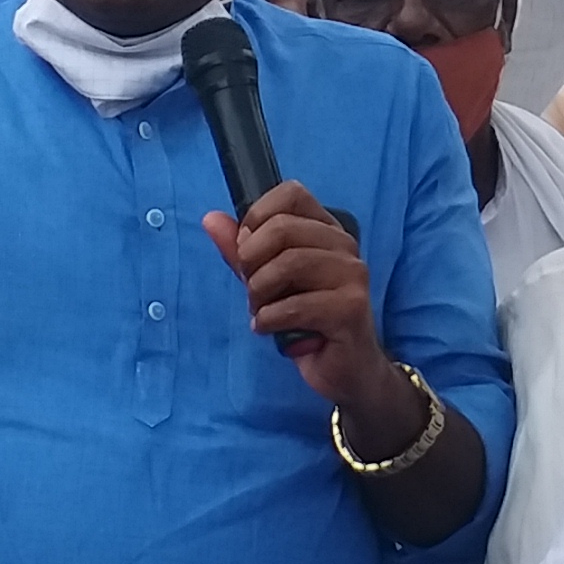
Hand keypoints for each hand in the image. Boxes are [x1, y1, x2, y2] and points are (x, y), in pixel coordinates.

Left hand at [206, 180, 389, 394]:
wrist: (345, 369)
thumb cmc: (306, 321)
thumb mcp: (268, 281)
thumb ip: (242, 251)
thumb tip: (211, 219)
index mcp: (326, 230)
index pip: (292, 194)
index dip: (257, 217)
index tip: (248, 251)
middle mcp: (344, 245)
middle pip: (282, 229)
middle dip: (251, 263)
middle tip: (252, 290)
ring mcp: (352, 275)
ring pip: (288, 264)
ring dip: (260, 294)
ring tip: (261, 312)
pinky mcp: (350, 307)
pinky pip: (294, 306)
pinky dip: (269, 320)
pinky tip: (269, 329)